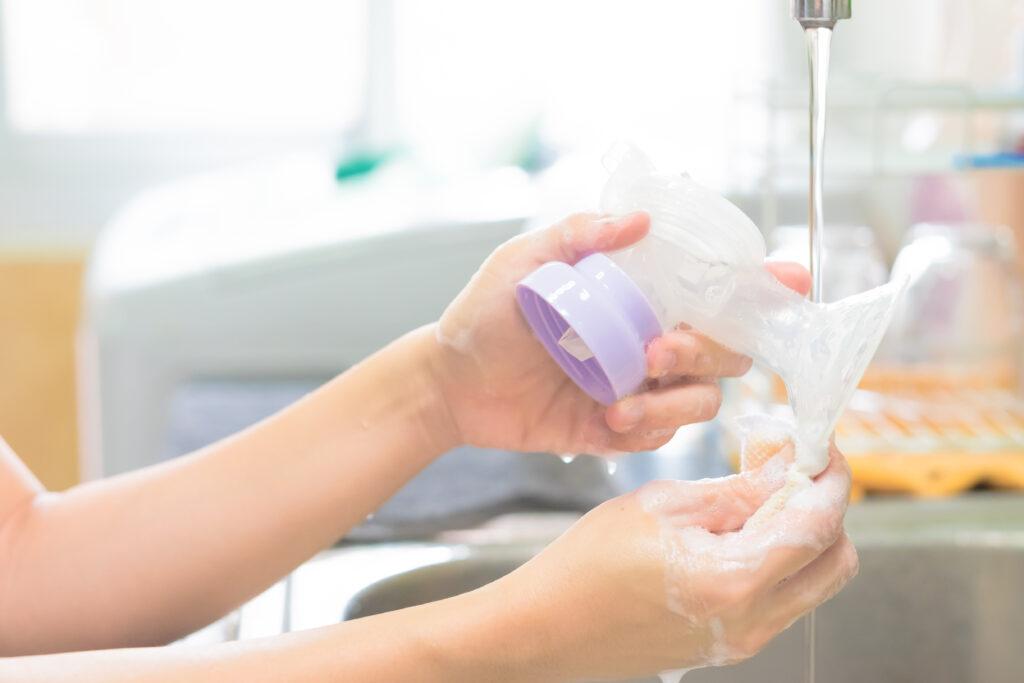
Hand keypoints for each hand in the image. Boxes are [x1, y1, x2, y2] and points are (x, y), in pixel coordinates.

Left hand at [429, 212, 810, 453]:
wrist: (449, 381)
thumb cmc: (485, 314)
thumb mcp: (524, 261)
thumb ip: (579, 234)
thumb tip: (639, 220)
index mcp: (639, 296)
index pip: (715, 291)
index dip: (761, 289)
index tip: (789, 283)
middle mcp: (651, 341)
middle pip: (728, 352)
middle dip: (710, 351)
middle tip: (658, 348)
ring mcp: (638, 387)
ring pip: (703, 401)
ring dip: (676, 400)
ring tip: (621, 400)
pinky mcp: (618, 429)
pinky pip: (663, 436)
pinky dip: (646, 428)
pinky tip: (604, 420)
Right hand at [485, 443, 855, 679]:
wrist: (546, 628)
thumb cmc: (588, 563)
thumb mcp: (662, 506)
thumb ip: (735, 490)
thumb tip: (785, 467)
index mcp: (734, 580)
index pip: (817, 525)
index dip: (830, 478)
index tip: (820, 447)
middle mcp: (752, 621)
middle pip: (835, 563)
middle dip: (827, 509)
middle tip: (791, 470)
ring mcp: (743, 641)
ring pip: (814, 584)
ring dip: (804, 536)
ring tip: (758, 497)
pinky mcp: (729, 646)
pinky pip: (782, 600)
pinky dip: (779, 561)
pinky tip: (737, 530)